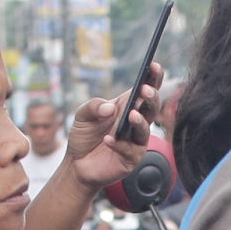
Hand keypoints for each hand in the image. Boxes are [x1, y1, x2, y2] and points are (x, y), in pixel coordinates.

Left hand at [64, 66, 163, 190]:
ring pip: (146, 130)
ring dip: (140, 121)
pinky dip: (119, 144)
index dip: (153, 77)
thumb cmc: (84, 136)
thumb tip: (110, 108)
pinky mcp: (131, 158)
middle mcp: (136, 122)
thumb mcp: (82, 115)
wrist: (76, 164)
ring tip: (131, 114)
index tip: (154, 65)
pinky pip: (130, 150)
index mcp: (127, 105)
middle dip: (152, 97)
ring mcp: (135, 141)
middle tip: (145, 91)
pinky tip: (108, 140)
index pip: (146, 88)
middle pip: (152, 107)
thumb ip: (93, 106)